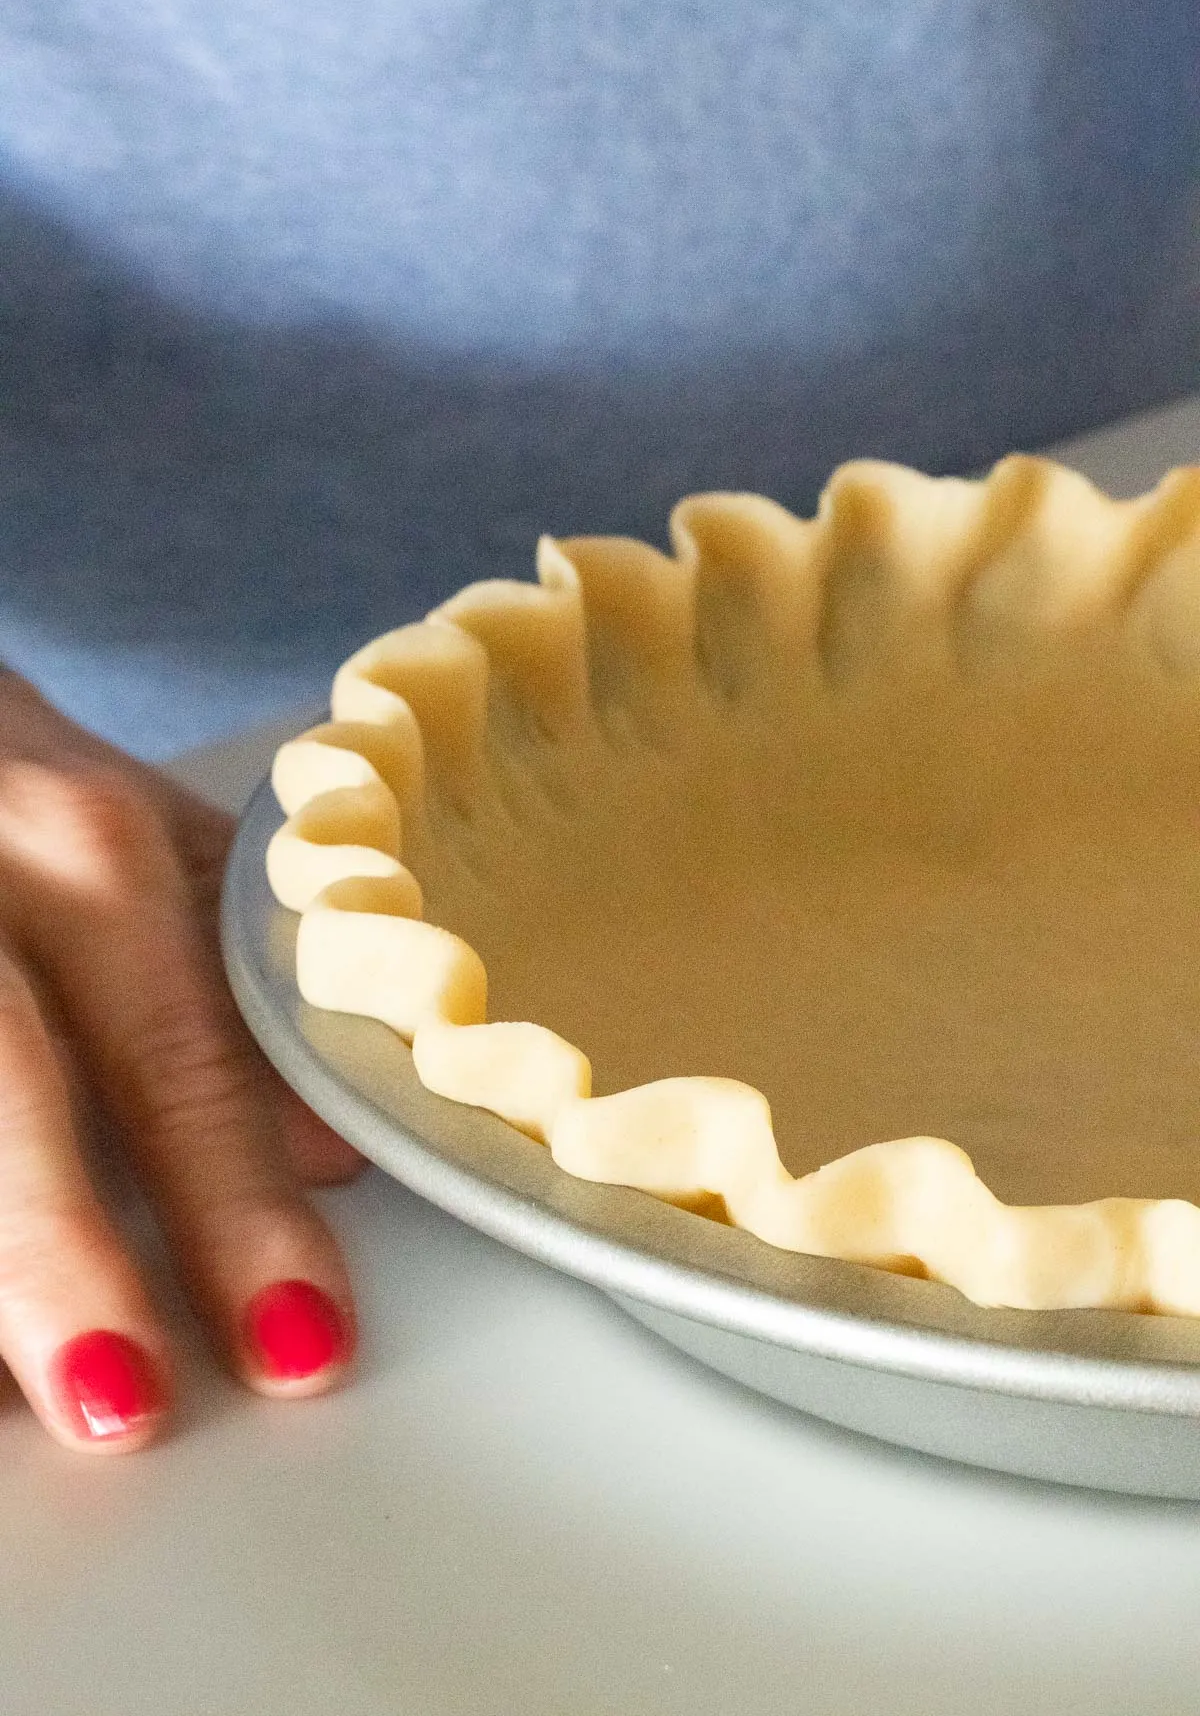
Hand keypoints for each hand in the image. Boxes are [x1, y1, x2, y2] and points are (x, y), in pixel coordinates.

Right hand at [0, 669, 362, 1451]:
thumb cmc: (23, 788)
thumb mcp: (149, 841)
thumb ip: (238, 985)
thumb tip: (336, 1155)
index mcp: (89, 847)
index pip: (181, 1053)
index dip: (236, 1209)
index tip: (297, 1340)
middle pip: (8, 1078)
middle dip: (57, 1254)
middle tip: (126, 1405)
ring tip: (14, 1412)